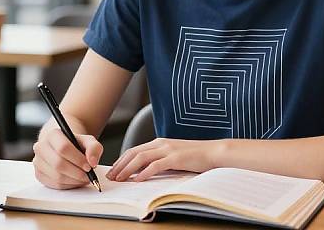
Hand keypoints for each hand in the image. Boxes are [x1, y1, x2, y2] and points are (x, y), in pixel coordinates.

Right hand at [33, 128, 103, 189]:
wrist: (64, 147)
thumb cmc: (76, 144)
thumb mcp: (88, 141)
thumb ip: (94, 148)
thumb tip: (92, 162)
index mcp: (53, 135)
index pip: (63, 148)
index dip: (78, 159)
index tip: (89, 166)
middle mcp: (41, 147)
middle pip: (59, 164)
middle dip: (77, 172)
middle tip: (88, 175)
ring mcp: (38, 162)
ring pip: (56, 176)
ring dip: (74, 180)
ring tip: (84, 178)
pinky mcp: (39, 174)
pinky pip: (54, 185)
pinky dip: (68, 185)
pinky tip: (76, 181)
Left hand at [106, 138, 224, 181]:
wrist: (213, 152)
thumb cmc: (194, 156)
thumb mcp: (173, 156)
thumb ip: (160, 160)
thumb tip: (144, 171)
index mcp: (159, 142)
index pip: (135, 150)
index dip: (122, 160)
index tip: (113, 170)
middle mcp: (161, 143)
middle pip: (134, 153)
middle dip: (120, 165)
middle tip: (110, 177)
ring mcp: (168, 150)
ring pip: (141, 158)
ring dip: (127, 169)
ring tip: (119, 179)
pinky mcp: (175, 158)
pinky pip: (155, 165)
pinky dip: (144, 172)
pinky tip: (137, 180)